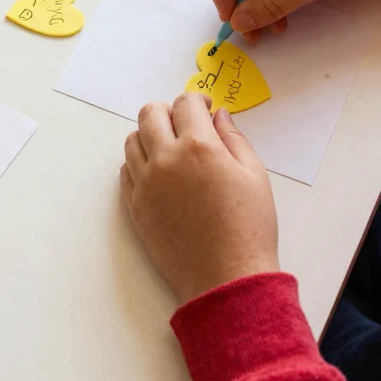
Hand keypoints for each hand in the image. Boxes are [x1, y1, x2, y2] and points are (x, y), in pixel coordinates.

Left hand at [121, 94, 277, 302]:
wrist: (226, 280)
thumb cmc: (249, 228)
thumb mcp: (254, 175)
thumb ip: (234, 138)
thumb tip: (218, 116)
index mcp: (198, 147)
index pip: (186, 104)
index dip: (198, 100)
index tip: (206, 107)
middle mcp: (165, 159)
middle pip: (150, 114)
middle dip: (169, 110)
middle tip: (186, 123)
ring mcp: (145, 184)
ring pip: (133, 140)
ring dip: (150, 135)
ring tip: (171, 147)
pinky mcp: (135, 206)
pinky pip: (126, 171)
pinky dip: (140, 162)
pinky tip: (159, 171)